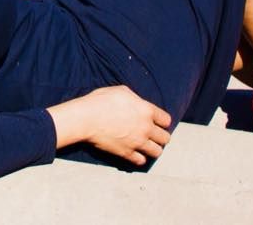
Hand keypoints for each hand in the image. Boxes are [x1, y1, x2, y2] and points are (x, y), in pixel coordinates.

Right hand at [47, 85, 171, 165]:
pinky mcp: (127, 153)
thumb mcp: (121, 91)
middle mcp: (146, 128)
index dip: (162, 121)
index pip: (166, 120)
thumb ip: (135, 99)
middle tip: (154, 135)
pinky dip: (140, 157)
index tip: (157, 122)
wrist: (86, 118)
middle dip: (161, 136)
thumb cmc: (100, 101)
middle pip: (165, 138)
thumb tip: (138, 104)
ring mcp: (137, 142)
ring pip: (157, 152)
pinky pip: (141, 161)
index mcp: (146, 111)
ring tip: (147, 146)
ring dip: (153, 148)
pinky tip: (135, 152)